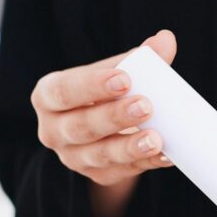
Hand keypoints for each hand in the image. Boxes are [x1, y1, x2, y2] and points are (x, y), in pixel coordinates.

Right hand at [31, 30, 176, 216]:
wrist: (104, 129)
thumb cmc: (105, 93)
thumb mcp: (114, 72)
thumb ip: (139, 58)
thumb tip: (165, 40)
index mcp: (49, 96)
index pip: (64, 91)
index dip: (92, 86)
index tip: (125, 78)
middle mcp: (53, 130)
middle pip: (81, 126)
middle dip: (114, 117)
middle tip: (146, 106)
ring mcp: (73, 157)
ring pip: (99, 155)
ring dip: (129, 147)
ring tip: (156, 138)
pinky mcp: (97, 176)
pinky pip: (122, 172)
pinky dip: (146, 163)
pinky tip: (168, 155)